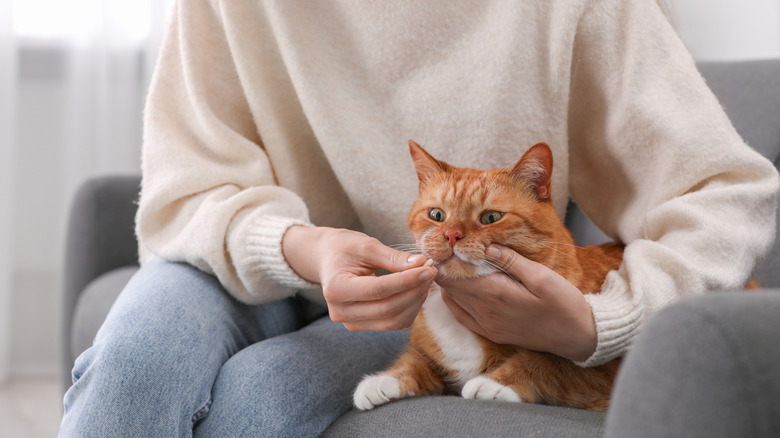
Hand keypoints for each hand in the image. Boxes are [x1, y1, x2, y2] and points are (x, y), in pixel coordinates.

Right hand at [282, 226, 437, 330]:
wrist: (327, 260)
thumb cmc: (345, 249)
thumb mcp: (367, 245)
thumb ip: (394, 257)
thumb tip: (421, 264)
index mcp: (336, 288)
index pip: (379, 289)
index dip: (408, 280)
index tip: (429, 268)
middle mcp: (340, 311)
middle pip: (388, 309)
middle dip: (415, 290)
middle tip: (430, 271)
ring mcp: (350, 322)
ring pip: (394, 320)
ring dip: (415, 301)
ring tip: (424, 279)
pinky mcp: (361, 326)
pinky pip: (393, 323)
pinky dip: (409, 308)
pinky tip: (415, 290)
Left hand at [436, 244, 596, 361]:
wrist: (576, 336)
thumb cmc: (562, 303)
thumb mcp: (541, 276)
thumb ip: (510, 261)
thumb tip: (484, 246)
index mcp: (496, 294)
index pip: (453, 276)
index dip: (443, 260)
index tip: (444, 245)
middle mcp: (485, 312)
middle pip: (450, 288)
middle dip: (444, 269)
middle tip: (445, 250)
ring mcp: (487, 325)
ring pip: (453, 301)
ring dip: (448, 284)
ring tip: (449, 265)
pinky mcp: (491, 333)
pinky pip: (462, 317)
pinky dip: (454, 301)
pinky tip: (454, 290)